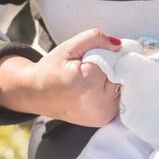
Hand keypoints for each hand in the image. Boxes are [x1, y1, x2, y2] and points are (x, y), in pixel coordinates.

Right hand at [0, 29, 122, 126]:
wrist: (36, 94)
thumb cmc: (52, 69)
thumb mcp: (69, 47)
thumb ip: (95, 39)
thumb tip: (120, 45)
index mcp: (88, 84)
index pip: (114, 61)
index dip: (106, 55)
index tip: (91, 57)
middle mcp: (98, 103)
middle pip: (121, 75)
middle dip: (112, 68)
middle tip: (90, 68)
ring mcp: (102, 114)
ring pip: (123, 87)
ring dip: (113, 80)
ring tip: (91, 80)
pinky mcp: (104, 119)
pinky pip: (118, 98)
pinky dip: (111, 91)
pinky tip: (95, 89)